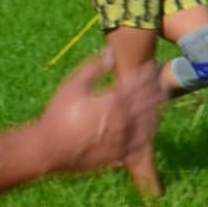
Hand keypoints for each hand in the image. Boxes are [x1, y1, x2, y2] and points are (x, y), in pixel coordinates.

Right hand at [42, 51, 164, 174]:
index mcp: (113, 102)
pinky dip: (148, 132)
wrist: (48, 150)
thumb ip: (94, 68)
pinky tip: (149, 126)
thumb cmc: (57, 115)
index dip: (147, 73)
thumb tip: (111, 51)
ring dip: (156, 109)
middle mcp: (123, 120)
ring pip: (150, 123)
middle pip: (149, 102)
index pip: (139, 83)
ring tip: (160, 101)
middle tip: (160, 81)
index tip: (151, 65)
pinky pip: (142, 143)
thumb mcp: (72, 87)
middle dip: (156, 89)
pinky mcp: (120, 155)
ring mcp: (123, 139)